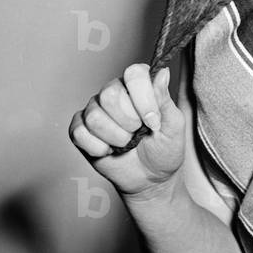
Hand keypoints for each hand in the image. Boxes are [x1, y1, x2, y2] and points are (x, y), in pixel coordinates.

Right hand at [69, 63, 185, 198]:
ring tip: (125, 143)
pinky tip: (109, 150)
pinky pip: (79, 132)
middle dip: (128, 122)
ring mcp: (95, 109)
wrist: (150, 179)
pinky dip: (97, 147)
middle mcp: (115, 91)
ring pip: (94, 116)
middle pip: (110, 95)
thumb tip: (162, 73)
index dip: (143, 99)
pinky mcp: (80, 129)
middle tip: (138, 133)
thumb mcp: (173, 125)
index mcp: (139, 85)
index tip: (153, 121)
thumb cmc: (165, 149)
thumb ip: (164, 99)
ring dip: (115, 138)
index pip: (133, 73)